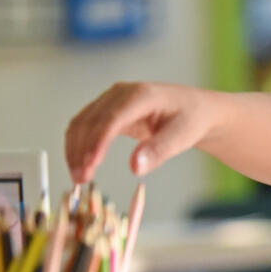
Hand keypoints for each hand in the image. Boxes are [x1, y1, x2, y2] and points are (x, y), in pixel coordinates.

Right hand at [65, 82, 212, 183]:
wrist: (195, 109)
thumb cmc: (191, 119)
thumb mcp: (182, 136)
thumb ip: (158, 151)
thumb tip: (134, 167)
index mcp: (142, 95)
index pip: (112, 118)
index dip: (97, 142)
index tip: (90, 165)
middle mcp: (122, 93)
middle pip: (91, 120)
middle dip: (81, 150)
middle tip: (81, 178)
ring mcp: (112, 99)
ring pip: (82, 123)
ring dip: (75, 149)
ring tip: (78, 176)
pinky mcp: (107, 110)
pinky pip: (85, 126)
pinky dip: (78, 145)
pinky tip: (80, 164)